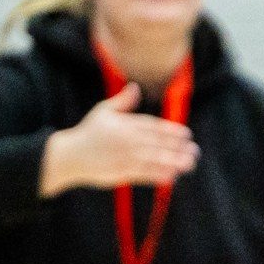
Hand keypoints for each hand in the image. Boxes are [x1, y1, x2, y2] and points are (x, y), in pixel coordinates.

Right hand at [38, 85, 198, 194]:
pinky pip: (142, 175)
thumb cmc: (88, 132)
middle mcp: (125, 141)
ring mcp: (122, 158)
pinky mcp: (118, 173)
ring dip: (173, 163)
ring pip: (153, 160)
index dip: (171, 131)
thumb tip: (135, 87)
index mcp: (123, 125)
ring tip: (189, 164)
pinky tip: (172, 176)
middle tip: (195, 151)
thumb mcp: (102, 112)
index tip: (187, 135)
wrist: (68, 156)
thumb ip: (122, 101)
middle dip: (177, 148)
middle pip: (156, 144)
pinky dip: (157, 175)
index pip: (152, 127)